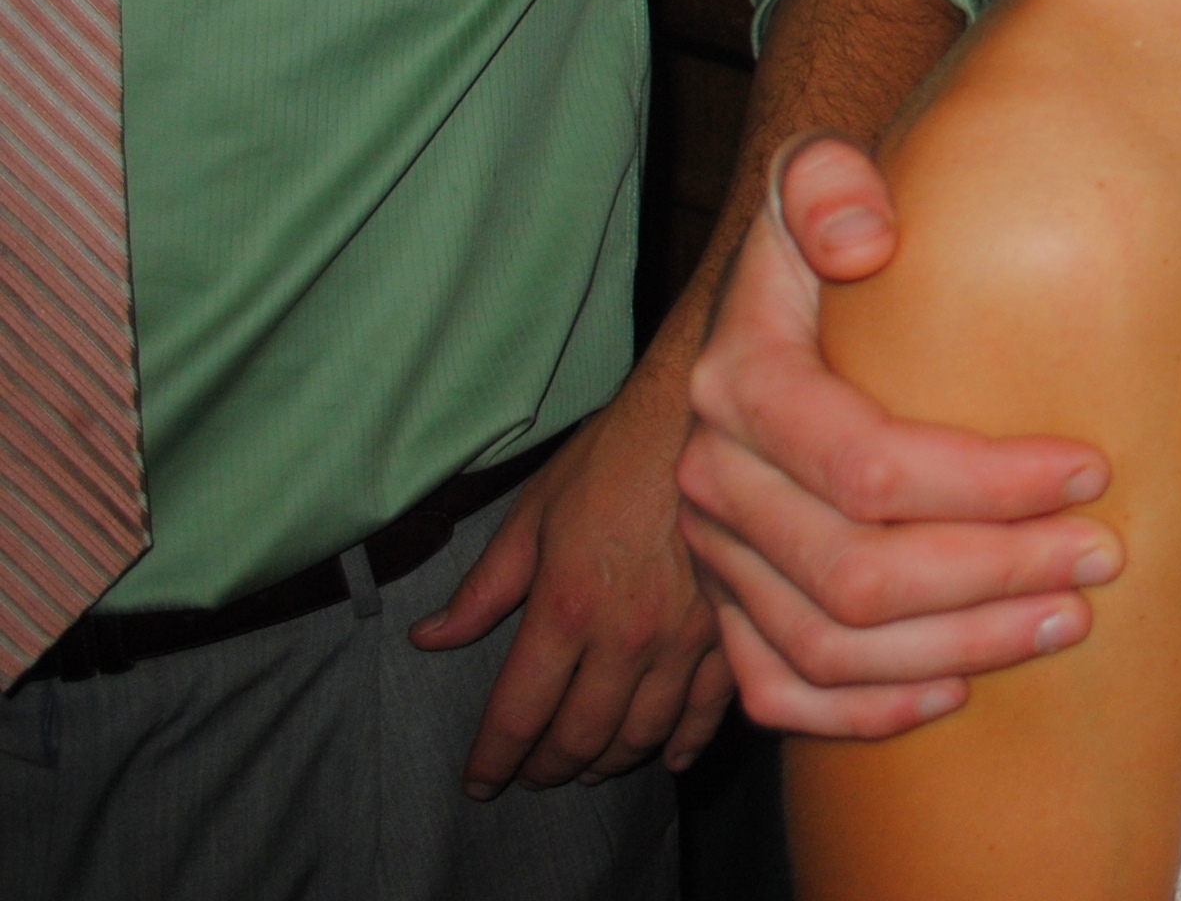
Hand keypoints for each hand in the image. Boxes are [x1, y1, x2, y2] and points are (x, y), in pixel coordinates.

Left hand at [411, 372, 729, 794]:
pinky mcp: (731, 629)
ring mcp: (685, 639)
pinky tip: (665, 759)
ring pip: (641, 733)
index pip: (517, 714)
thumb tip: (428, 639)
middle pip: (579, 736)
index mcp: (565, 608)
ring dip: (609, 761)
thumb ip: (483, 589)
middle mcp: (625, 638)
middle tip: (533, 774)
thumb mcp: (533, 515)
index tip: (479, 783)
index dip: (493, 759)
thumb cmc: (613, 458)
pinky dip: (683, 744)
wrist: (705, 419)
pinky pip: (709, 710)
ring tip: (590, 767)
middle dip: (548, 767)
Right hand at [675, 133, 1121, 738]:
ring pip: (829, 645)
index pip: (868, 464)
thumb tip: (864, 243)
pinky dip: (866, 712)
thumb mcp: (820, 176)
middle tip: (1104, 557)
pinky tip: (958, 694)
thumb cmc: (831, 235)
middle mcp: (713, 478)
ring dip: (959, 647)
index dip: (987, 482)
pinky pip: (780, 691)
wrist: (780, 299)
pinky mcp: (726, 607)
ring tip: (1069, 621)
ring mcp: (715, 553)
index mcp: (738, 382)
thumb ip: (831, 184)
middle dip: (996, 573)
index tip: (1092, 469)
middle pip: (856, 573)